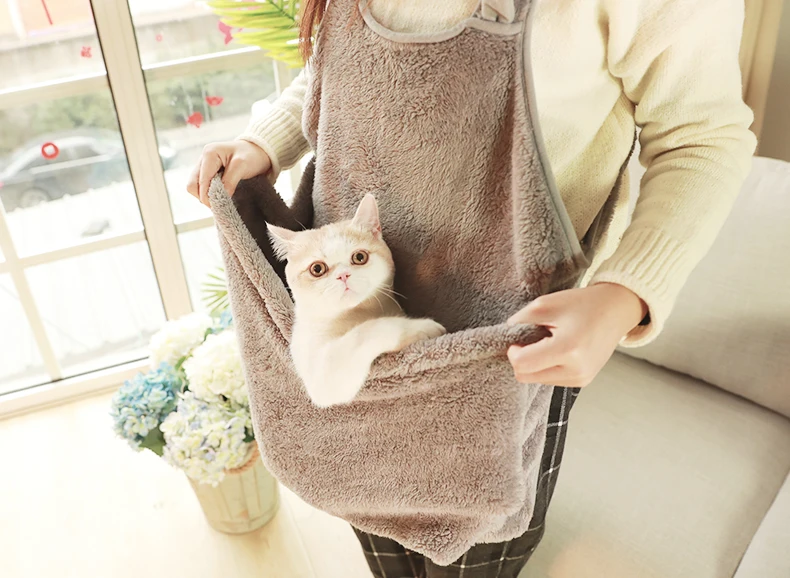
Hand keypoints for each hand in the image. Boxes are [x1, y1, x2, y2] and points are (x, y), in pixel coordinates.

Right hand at [186, 140, 271, 205]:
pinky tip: (221, 195)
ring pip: (195, 187)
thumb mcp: (242, 166)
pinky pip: (202, 186)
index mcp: (209, 154)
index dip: (207, 196)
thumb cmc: (252, 155)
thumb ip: (230, 181)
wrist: (259, 151)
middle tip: (219, 204)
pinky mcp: (208, 173)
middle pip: (193, 185)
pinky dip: (209, 193)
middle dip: (204, 197)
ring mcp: (204, 166)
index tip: (219, 206)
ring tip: (221, 199)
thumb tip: (221, 198)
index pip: (200, 181)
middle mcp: (203, 159)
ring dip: (206, 196)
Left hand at [506, 283, 646, 386]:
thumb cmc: (583, 303)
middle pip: (525, 376)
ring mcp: (581, 379)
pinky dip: (546, 367)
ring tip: (550, 342)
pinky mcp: (582, 382)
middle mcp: (576, 370)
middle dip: (522, 358)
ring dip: (535, 363)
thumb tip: (504, 337)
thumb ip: (520, 321)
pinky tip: (558, 350)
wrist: (617, 310)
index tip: (518, 338)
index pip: (522, 364)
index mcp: (567, 349)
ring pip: (536, 380)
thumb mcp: (545, 304)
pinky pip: (550, 379)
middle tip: (533, 338)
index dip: (512, 351)